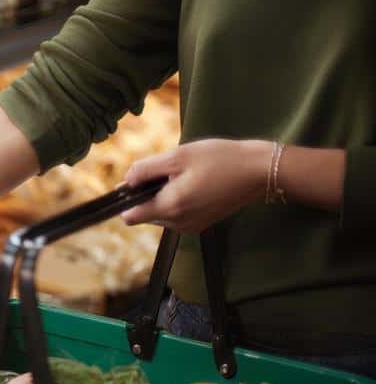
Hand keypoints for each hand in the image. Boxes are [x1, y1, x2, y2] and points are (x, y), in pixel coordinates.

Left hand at [121, 139, 271, 232]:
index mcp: (170, 208)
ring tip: (187, 176)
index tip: (137, 181)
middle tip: (171, 171)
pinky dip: (178, 201)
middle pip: (145, 214)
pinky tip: (196, 183)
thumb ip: (145, 170)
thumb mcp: (177, 157)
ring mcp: (191, 226)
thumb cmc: (220, 159)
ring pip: (161, 214)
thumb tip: (125, 182)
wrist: (259, 170)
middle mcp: (178, 223)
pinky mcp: (201, 224)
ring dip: (164, 196)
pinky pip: (177, 215)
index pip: (130, 216)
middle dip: (149, 194)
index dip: (127, 198)